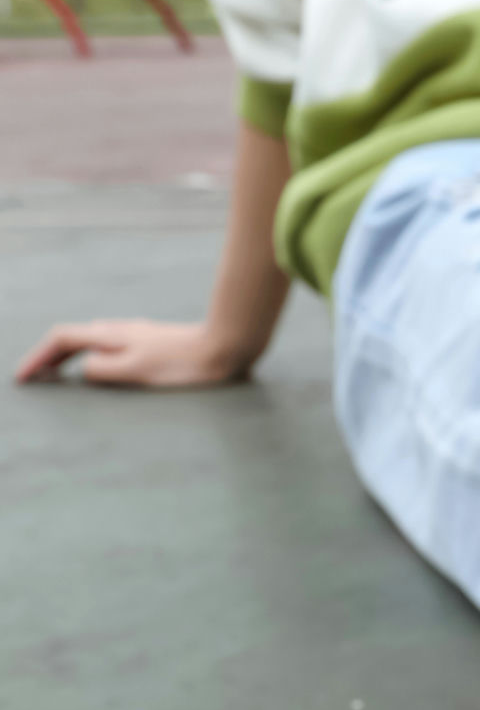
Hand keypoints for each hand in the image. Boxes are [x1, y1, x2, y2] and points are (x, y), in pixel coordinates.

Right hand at [13, 318, 253, 388]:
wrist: (225, 348)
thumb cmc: (184, 363)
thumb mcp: (137, 370)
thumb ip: (104, 369)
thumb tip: (84, 370)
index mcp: (112, 335)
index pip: (62, 339)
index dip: (39, 357)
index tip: (23, 378)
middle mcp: (120, 330)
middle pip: (73, 338)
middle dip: (49, 357)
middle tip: (33, 379)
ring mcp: (136, 334)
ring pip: (90, 340)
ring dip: (69, 356)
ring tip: (56, 375)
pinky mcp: (151, 342)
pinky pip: (108, 346)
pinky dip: (90, 356)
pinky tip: (98, 367)